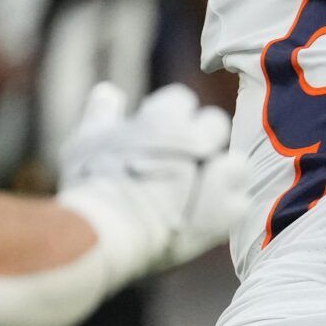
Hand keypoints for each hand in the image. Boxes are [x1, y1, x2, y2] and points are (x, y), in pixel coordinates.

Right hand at [56, 83, 247, 290]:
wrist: (102, 234)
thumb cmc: (90, 185)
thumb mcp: (86, 142)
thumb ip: (102, 114)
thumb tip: (107, 91)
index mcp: (164, 117)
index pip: (180, 99)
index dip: (168, 117)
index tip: (154, 134)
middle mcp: (196, 138)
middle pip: (215, 123)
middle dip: (201, 139)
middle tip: (179, 164)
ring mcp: (215, 173)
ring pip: (236, 162)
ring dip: (221, 175)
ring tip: (196, 193)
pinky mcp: (226, 210)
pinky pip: (239, 202)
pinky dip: (223, 212)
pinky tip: (201, 219)